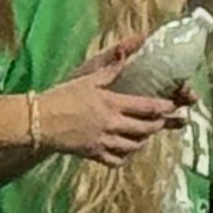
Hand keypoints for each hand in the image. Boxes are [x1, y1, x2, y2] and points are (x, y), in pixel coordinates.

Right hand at [29, 66, 179, 164]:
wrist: (39, 121)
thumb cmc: (62, 96)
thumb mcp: (88, 78)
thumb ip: (111, 69)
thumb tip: (127, 52)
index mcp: (112, 103)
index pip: (147, 107)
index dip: (164, 108)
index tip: (173, 106)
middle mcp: (112, 124)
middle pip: (145, 128)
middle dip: (158, 125)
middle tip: (161, 120)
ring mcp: (103, 141)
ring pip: (134, 146)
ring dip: (143, 140)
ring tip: (144, 134)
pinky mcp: (94, 154)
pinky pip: (116, 160)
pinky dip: (124, 157)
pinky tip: (125, 150)